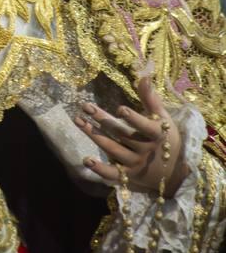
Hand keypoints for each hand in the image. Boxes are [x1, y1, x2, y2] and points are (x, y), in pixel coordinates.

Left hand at [75, 76, 188, 196]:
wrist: (173, 172)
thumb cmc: (166, 138)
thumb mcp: (163, 117)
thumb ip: (150, 98)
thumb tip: (143, 76)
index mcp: (157, 134)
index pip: (145, 127)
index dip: (134, 119)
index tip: (120, 109)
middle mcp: (146, 150)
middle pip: (122, 134)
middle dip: (103, 119)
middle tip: (85, 106)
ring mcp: (136, 164)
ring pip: (113, 149)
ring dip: (95, 135)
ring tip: (79, 121)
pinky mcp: (128, 176)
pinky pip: (113, 174)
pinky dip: (100, 169)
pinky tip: (86, 160)